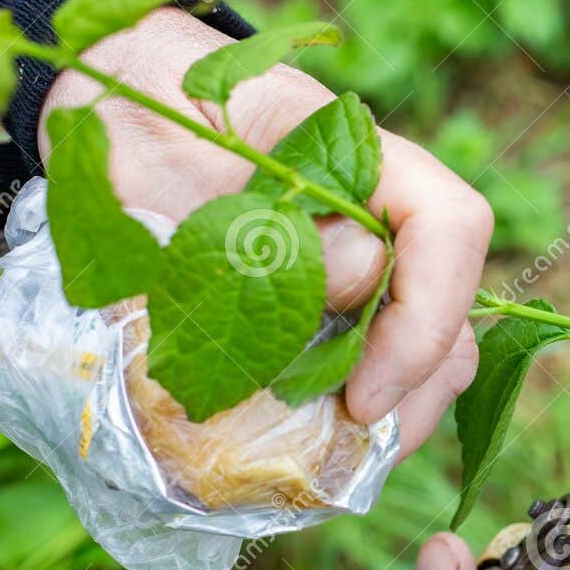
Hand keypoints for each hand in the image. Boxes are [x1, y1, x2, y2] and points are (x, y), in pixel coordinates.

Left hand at [39, 7, 490, 457]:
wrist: (115, 112)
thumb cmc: (138, 112)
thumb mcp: (176, 157)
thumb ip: (261, 221)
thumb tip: (356, 282)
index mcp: (356, 156)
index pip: (449, 226)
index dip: (427, 318)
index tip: (364, 392)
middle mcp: (382, 217)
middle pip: (454, 311)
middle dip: (415, 390)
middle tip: (348, 443)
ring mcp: (366, 269)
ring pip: (432, 355)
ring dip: (395, 416)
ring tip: (332, 457)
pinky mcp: (333, 314)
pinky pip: (377, 372)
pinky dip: (354, 421)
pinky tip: (312, 448)